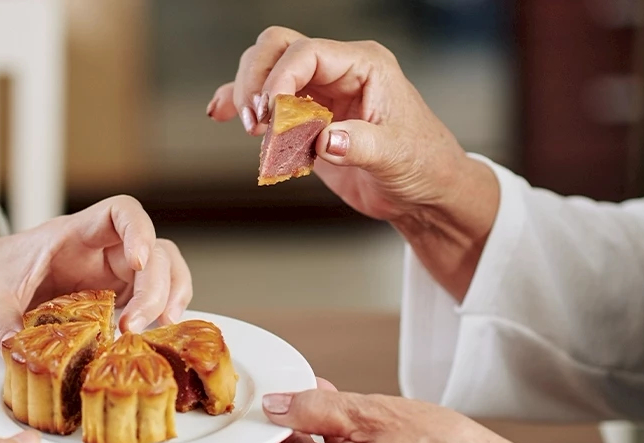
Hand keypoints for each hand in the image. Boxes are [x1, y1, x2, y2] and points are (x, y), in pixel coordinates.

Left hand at [0, 196, 191, 348]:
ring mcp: (103, 277)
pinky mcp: (104, 303)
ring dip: (167, 298)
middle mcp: (94, 252)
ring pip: (158, 273)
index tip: (139, 262)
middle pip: (152, 250)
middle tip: (134, 327)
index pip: (121, 213)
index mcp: (68, 236)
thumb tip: (19, 354)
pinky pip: (143, 302)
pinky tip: (149, 340)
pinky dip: (155, 317)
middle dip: (156, 285)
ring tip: (159, 331)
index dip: (140, 231)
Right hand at [206, 28, 497, 298]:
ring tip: (253, 130)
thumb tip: (324, 140)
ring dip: (248, 96)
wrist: (425, 193)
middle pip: (277, 48)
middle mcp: (339, 71)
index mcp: (365, 65)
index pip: (306, 53)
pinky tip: (219, 113)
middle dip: (256, 81)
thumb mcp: (396, 156)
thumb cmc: (423, 165)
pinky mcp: (306, 118)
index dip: (279, 79)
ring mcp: (320, 93)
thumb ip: (359, 145)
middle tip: (255, 122)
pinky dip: (239, 104)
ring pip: (266, 69)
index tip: (269, 116)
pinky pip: (265, 100)